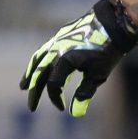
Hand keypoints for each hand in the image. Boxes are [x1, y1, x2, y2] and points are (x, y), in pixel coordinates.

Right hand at [20, 0, 137, 116]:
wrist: (113, 23)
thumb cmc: (108, 50)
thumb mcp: (98, 74)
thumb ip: (85, 93)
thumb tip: (75, 114)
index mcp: (65, 59)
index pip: (53, 84)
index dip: (56, 98)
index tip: (63, 108)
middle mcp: (56, 49)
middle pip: (39, 74)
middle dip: (35, 91)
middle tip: (31, 107)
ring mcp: (56, 41)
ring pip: (38, 60)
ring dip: (30, 75)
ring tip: (24, 86)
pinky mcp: (60, 37)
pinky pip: (44, 52)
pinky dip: (38, 62)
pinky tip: (39, 68)